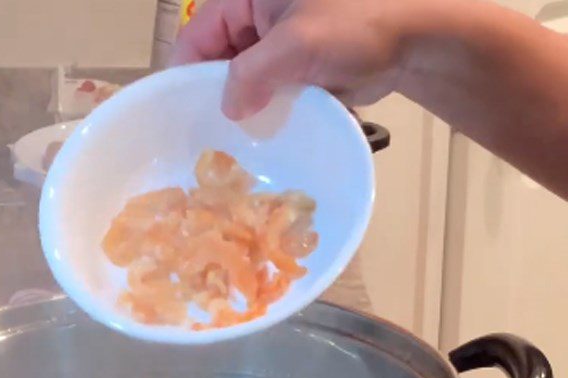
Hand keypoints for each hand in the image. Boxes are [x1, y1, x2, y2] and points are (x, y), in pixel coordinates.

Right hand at [170, 0, 426, 118]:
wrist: (419, 39)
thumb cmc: (358, 25)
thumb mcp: (295, 44)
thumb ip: (251, 74)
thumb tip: (227, 108)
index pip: (199, 32)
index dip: (186, 72)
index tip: (181, 114)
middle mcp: (259, 13)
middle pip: (218, 57)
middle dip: (216, 93)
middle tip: (210, 135)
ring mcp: (280, 40)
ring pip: (244, 77)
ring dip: (244, 105)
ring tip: (235, 140)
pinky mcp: (299, 64)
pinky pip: (270, 89)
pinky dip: (266, 109)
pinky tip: (263, 133)